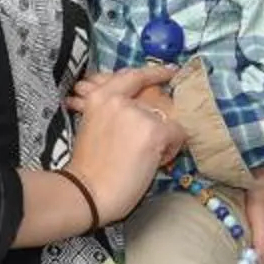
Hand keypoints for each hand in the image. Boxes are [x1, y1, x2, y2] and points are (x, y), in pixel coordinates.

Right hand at [66, 65, 185, 218]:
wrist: (87, 193)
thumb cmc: (88, 168)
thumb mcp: (91, 125)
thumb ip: (107, 109)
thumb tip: (129, 104)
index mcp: (100, 97)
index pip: (131, 75)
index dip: (154, 72)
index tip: (170, 70)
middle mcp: (119, 100)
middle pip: (155, 96)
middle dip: (159, 113)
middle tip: (159, 129)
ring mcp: (138, 115)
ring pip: (167, 118)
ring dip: (162, 137)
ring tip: (147, 156)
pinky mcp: (154, 133)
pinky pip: (176, 134)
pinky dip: (170, 150)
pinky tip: (157, 161)